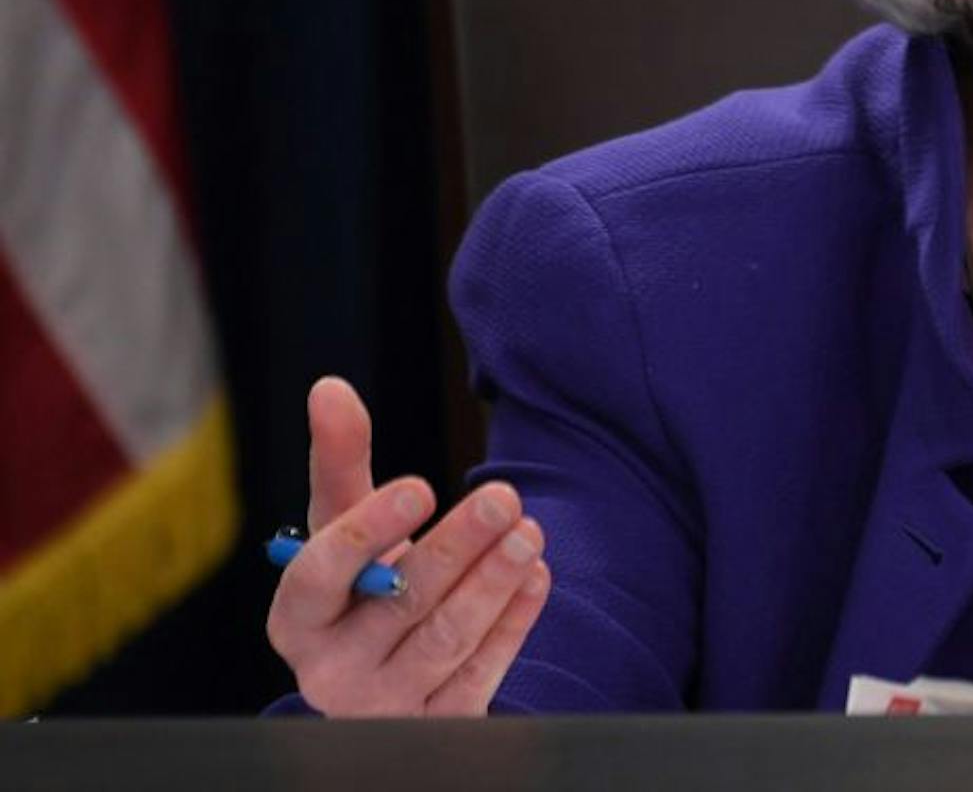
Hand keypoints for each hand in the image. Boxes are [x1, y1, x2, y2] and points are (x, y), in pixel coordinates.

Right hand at [265, 376, 552, 715]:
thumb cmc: (358, 586)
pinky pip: (481, 674)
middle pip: (399, 605)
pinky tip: (536, 577)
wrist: (381, 677)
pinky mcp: (438, 724)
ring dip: (493, 582)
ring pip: (446, 640)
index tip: (421, 485)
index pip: (319, 578)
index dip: (367, 531)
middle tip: (505, 496)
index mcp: (297, 620)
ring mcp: (385, 706)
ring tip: (530, 531)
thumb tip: (329, 386)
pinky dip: (512, 623)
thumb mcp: (341, 528)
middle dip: (457, 548)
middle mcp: (331, 672)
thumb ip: (340, 462)